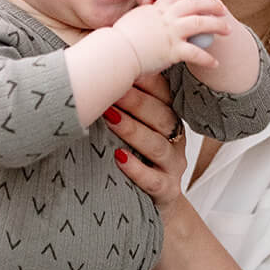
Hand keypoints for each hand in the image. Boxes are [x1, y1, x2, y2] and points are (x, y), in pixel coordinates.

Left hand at [104, 73, 189, 217]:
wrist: (153, 205)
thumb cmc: (137, 158)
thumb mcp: (137, 129)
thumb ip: (122, 104)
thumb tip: (93, 73)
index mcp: (169, 118)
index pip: (163, 94)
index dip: (146, 80)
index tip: (125, 65)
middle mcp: (175, 139)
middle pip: (161, 116)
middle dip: (136, 101)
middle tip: (113, 90)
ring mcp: (173, 165)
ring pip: (157, 145)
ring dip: (133, 130)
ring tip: (110, 118)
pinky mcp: (167, 190)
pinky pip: (154, 180)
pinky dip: (137, 169)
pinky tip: (120, 159)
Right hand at [112, 0, 228, 75]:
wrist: (116, 52)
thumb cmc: (119, 40)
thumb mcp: (134, 21)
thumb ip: (146, 18)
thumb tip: (147, 18)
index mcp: (157, 9)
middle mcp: (166, 18)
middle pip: (195, 4)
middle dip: (211, 4)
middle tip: (222, 8)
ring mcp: (171, 33)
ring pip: (201, 23)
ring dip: (217, 25)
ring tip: (228, 30)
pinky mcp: (172, 51)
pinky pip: (196, 53)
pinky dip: (207, 59)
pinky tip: (215, 63)